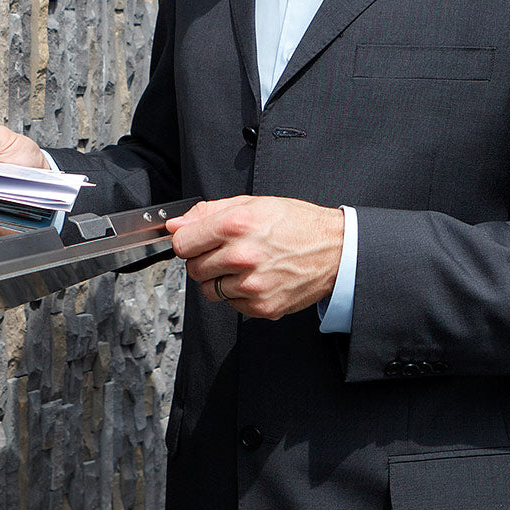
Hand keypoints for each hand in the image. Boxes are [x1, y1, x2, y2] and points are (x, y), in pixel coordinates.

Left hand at [166, 196, 344, 319]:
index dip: (186, 241)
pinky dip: (238, 294)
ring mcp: (253, 285)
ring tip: (243, 265)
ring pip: (209, 290)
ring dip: (219, 279)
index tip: (194, 240)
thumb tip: (174, 225)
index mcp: (235, 225)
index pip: (182, 243)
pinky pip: (231, 304)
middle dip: (203, 259)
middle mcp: (242, 256)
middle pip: (193, 268)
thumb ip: (207, 212)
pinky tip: (256, 278)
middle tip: (225, 251)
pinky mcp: (264, 306)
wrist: (335, 250)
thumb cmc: (294, 223)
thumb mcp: (250, 203)